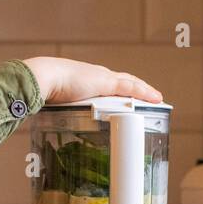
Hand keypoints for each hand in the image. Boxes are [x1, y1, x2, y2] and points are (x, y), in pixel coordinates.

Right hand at [21, 57, 162, 106]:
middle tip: (151, 99)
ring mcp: (104, 79)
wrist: (44, 79)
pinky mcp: (107, 83)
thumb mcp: (60, 104)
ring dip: (145, 93)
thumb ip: (64, 113)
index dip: (123, 91)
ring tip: (157, 100)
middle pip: (126, 82)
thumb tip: (56, 127)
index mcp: (89, 80)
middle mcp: (99, 76)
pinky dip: (144, 93)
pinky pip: (131, 88)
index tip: (131, 98)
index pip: (112, 85)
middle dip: (139, 91)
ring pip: (132, 84)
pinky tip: (156, 98)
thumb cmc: (47, 91)